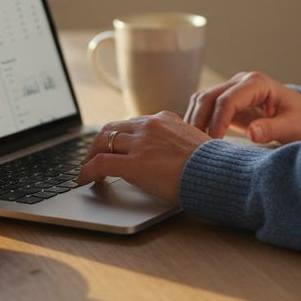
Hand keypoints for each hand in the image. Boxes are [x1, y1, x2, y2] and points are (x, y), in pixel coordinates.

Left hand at [75, 112, 209, 204]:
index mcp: (164, 120)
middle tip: (91, 157)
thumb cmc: (211, 166)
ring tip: (86, 170)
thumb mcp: (194, 144)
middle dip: (98, 144)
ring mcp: (140, 143)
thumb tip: (170, 156)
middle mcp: (149, 126)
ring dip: (89, 157)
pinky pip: (100, 164)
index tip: (113, 147)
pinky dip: (86, 171)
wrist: (217, 173)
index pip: (131, 123)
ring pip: (101, 142)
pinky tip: (83, 180)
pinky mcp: (133, 163)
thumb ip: (177, 144)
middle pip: (111, 129)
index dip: (118, 136)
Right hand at [185, 71, 300, 143]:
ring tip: (193, 145)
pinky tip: (196, 139)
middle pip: (208, 97)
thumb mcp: (293, 127)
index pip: (228, 100)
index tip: (213, 143)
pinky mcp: (227, 100)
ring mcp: (232, 88)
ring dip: (195, 121)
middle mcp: (241, 81)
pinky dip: (198, 121)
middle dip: (199, 121)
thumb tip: (251, 133)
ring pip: (202, 100)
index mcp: (257, 83)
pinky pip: (205, 107)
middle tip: (196, 147)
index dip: (217, 122)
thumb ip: (272, 129)